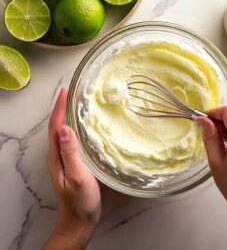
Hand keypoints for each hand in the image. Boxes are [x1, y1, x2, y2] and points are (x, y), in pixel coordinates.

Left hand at [44, 88, 100, 249]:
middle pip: (57, 127)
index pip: (55, 127)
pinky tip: (87, 126)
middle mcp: (58, 154)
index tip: (66, 92)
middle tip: (74, 94)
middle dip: (63, 109)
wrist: (80, 219)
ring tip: (79, 104)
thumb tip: (64, 129)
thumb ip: (70, 154)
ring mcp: (65, 158)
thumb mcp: (76, 177)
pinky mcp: (73, 162)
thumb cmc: (79, 200)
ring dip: (69, 117)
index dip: (59, 109)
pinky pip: (73, 140)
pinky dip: (77, 128)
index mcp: (56, 156)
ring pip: (65, 132)